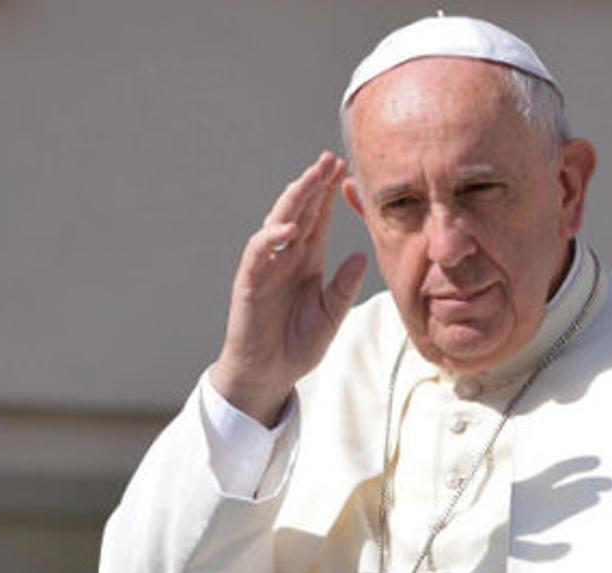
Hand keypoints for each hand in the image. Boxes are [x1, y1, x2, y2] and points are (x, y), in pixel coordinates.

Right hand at [210, 151, 367, 426]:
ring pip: (278, 223)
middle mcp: (285, 257)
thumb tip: (362, 255)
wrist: (270, 374)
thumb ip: (345, 286)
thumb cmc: (297, 345)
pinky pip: (259, 254)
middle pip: (299, 211)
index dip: (328, 194)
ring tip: (310, 178)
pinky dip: (272, 238)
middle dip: (313, 184)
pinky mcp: (250, 282)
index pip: (318, 218)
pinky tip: (290, 227)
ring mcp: (266, 267)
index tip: (344, 169)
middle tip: (329, 158)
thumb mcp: (332, 314)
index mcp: (307, 260)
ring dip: (293, 200)